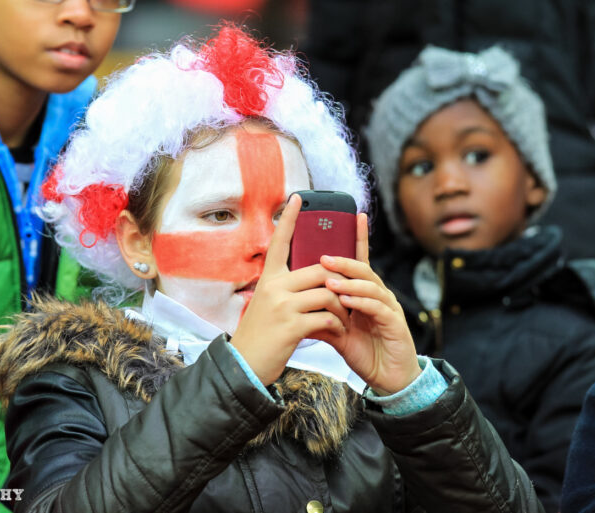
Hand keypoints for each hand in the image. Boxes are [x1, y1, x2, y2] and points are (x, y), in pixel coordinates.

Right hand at [230, 195, 349, 385]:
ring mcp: (282, 305)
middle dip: (341, 283)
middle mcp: (274, 287)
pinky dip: (338, 326)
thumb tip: (316, 278)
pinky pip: (327, 317)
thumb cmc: (261, 336)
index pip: (279, 241)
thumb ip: (286, 289)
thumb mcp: (267, 305)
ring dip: (342, 308)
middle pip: (320, 270)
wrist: (244, 367)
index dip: (289, 219)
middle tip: (349, 296)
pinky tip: (337, 333)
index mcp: (268, 279)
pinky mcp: (292, 326)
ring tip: (344, 320)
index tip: (298, 197)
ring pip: (328, 293)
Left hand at [321, 214, 421, 394]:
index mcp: (364, 294)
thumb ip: (322, 315)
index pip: (359, 261)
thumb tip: (298, 303)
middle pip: (363, 269)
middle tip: (322, 256)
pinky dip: (362, 302)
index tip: (353, 215)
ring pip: (371, 285)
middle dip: (344, 260)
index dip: (357, 238)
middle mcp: (378, 296)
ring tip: (330, 280)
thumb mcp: (337, 332)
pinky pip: (378, 308)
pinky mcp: (395, 324)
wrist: (388, 379)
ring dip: (350, 281)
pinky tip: (347, 300)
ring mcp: (389, 308)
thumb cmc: (364, 352)